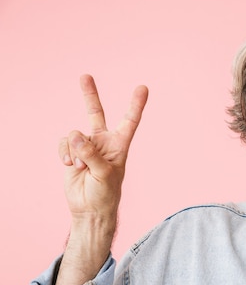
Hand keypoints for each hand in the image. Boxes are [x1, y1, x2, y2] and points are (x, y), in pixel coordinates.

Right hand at [54, 75, 147, 284]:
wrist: (89, 208)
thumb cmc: (105, 194)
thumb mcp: (104, 174)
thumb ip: (91, 153)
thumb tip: (75, 133)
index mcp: (120, 145)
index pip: (130, 121)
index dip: (136, 104)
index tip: (143, 87)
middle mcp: (103, 142)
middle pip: (96, 113)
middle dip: (90, 95)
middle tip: (85, 76)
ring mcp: (86, 146)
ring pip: (74, 134)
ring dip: (75, 151)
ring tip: (81, 167)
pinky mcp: (72, 152)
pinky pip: (64, 143)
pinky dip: (65, 154)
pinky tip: (70, 166)